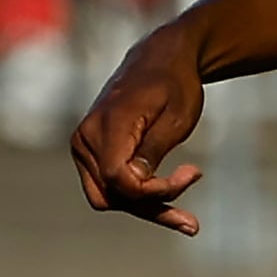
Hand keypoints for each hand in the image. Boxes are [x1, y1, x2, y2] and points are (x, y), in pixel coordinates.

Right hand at [70, 28, 206, 234]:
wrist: (162, 57)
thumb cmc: (175, 83)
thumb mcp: (177, 117)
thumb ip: (153, 151)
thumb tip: (137, 187)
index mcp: (107, 124)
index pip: (119, 178)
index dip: (154, 191)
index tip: (193, 174)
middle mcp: (85, 138)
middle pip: (110, 195)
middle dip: (149, 206)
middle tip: (190, 219)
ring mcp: (83, 146)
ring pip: (107, 196)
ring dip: (143, 206)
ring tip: (185, 219)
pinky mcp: (91, 151)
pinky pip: (109, 184)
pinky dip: (136, 195)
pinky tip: (169, 202)